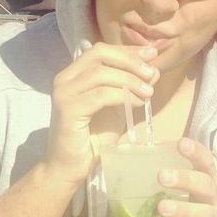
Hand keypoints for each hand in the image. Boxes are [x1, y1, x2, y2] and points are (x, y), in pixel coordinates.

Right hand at [45, 42, 158, 185]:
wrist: (70, 166)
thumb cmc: (93, 137)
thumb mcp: (117, 107)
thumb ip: (130, 88)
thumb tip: (153, 71)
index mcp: (75, 74)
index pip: (102, 51)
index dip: (128, 50)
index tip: (152, 54)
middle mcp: (65, 79)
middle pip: (99, 54)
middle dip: (129, 61)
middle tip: (151, 73)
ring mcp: (64, 93)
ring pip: (101, 74)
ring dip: (129, 80)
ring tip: (148, 92)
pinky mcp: (67, 109)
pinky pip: (100, 95)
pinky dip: (122, 96)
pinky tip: (137, 102)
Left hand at [157, 137, 216, 216]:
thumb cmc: (194, 208)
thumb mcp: (189, 190)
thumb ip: (171, 174)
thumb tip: (143, 153)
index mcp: (209, 181)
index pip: (207, 162)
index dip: (197, 152)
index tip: (182, 144)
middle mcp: (215, 199)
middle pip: (206, 186)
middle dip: (186, 179)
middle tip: (162, 176)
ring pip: (205, 215)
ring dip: (184, 211)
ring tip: (162, 207)